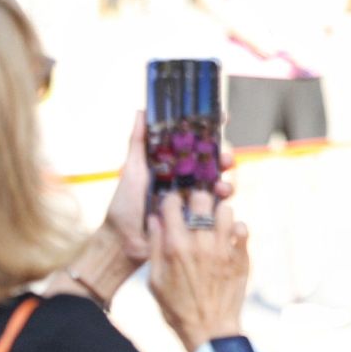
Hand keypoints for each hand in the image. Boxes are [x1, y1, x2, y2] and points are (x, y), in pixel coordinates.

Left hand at [100, 112, 236, 266]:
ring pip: (219, 186)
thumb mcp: (132, 169)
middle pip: (213, 164)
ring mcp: (193, 201)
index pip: (196, 145)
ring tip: (221, 187)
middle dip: (224, 158)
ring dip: (226, 183)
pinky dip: (223, 205)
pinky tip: (220, 204)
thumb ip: (139, 142)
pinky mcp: (197, 220)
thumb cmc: (124, 204)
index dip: (211, 132)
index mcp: (172, 166)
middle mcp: (185, 181)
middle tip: (226, 159)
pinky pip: (217, 211)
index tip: (223, 119)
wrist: (124, 241)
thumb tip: (142, 110)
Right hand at [147, 191, 250, 351]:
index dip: (171, 202)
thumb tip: (155, 219)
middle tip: (196, 211)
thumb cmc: (178, 308)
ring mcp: (223, 249)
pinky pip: (243, 228)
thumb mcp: (155, 280)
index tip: (174, 207)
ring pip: (226, 209)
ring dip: (218, 214)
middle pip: (202, 199)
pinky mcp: (241, 257)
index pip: (173, 203)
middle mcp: (200, 243)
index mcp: (175, 246)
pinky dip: (236, 229)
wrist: (209, 330)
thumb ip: (155, 246)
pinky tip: (228, 238)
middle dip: (197, 201)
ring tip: (214, 225)